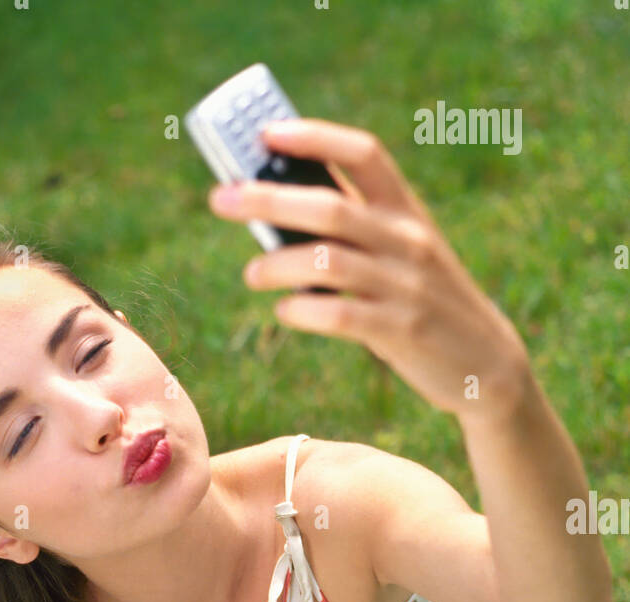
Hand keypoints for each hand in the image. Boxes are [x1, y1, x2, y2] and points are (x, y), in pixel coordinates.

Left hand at [208, 117, 529, 421]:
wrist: (486, 361)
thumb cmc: (425, 302)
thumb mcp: (403, 252)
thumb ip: (356, 229)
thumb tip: (278, 211)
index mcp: (407, 210)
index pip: (363, 154)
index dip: (313, 137)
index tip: (266, 134)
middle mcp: (407, 239)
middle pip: (329, 207)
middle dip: (267, 199)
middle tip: (221, 199)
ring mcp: (405, 286)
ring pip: (326, 261)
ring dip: (276, 264)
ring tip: (252, 274)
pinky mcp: (400, 330)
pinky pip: (339, 315)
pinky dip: (302, 311)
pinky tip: (286, 312)